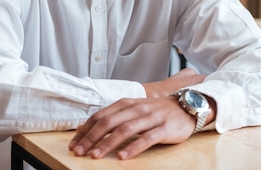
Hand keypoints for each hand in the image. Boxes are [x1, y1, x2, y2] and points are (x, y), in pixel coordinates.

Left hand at [69, 69, 207, 159]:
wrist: (186, 106)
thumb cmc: (156, 110)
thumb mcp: (133, 108)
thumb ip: (114, 116)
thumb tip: (88, 127)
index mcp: (126, 103)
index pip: (100, 116)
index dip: (86, 130)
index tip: (74, 143)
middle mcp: (136, 109)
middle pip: (108, 123)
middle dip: (91, 138)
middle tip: (79, 151)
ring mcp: (150, 118)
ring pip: (125, 130)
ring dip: (107, 144)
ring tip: (95, 156)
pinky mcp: (164, 129)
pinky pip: (147, 139)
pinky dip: (133, 148)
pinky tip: (123, 157)